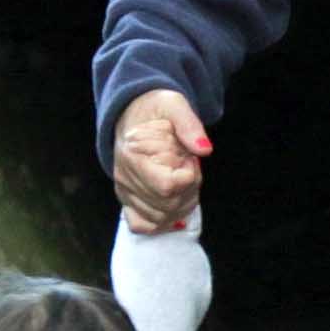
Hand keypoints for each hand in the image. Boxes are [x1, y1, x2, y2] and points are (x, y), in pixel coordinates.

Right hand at [110, 88, 209, 230]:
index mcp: (133, 154)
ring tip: (183, 180)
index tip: (189, 158)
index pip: (166, 186)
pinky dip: (163, 221)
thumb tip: (204, 149)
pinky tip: (173, 203)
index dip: (188, 177)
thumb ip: (189, 125)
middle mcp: (125, 177)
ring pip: (160, 218)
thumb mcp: (174, 105)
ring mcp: (125, 192)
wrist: (133, 114)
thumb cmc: (155, 110)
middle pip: (167, 205)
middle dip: (189, 190)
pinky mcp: (127, 200)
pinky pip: (143, 225)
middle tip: (189, 167)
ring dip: (182, 204)